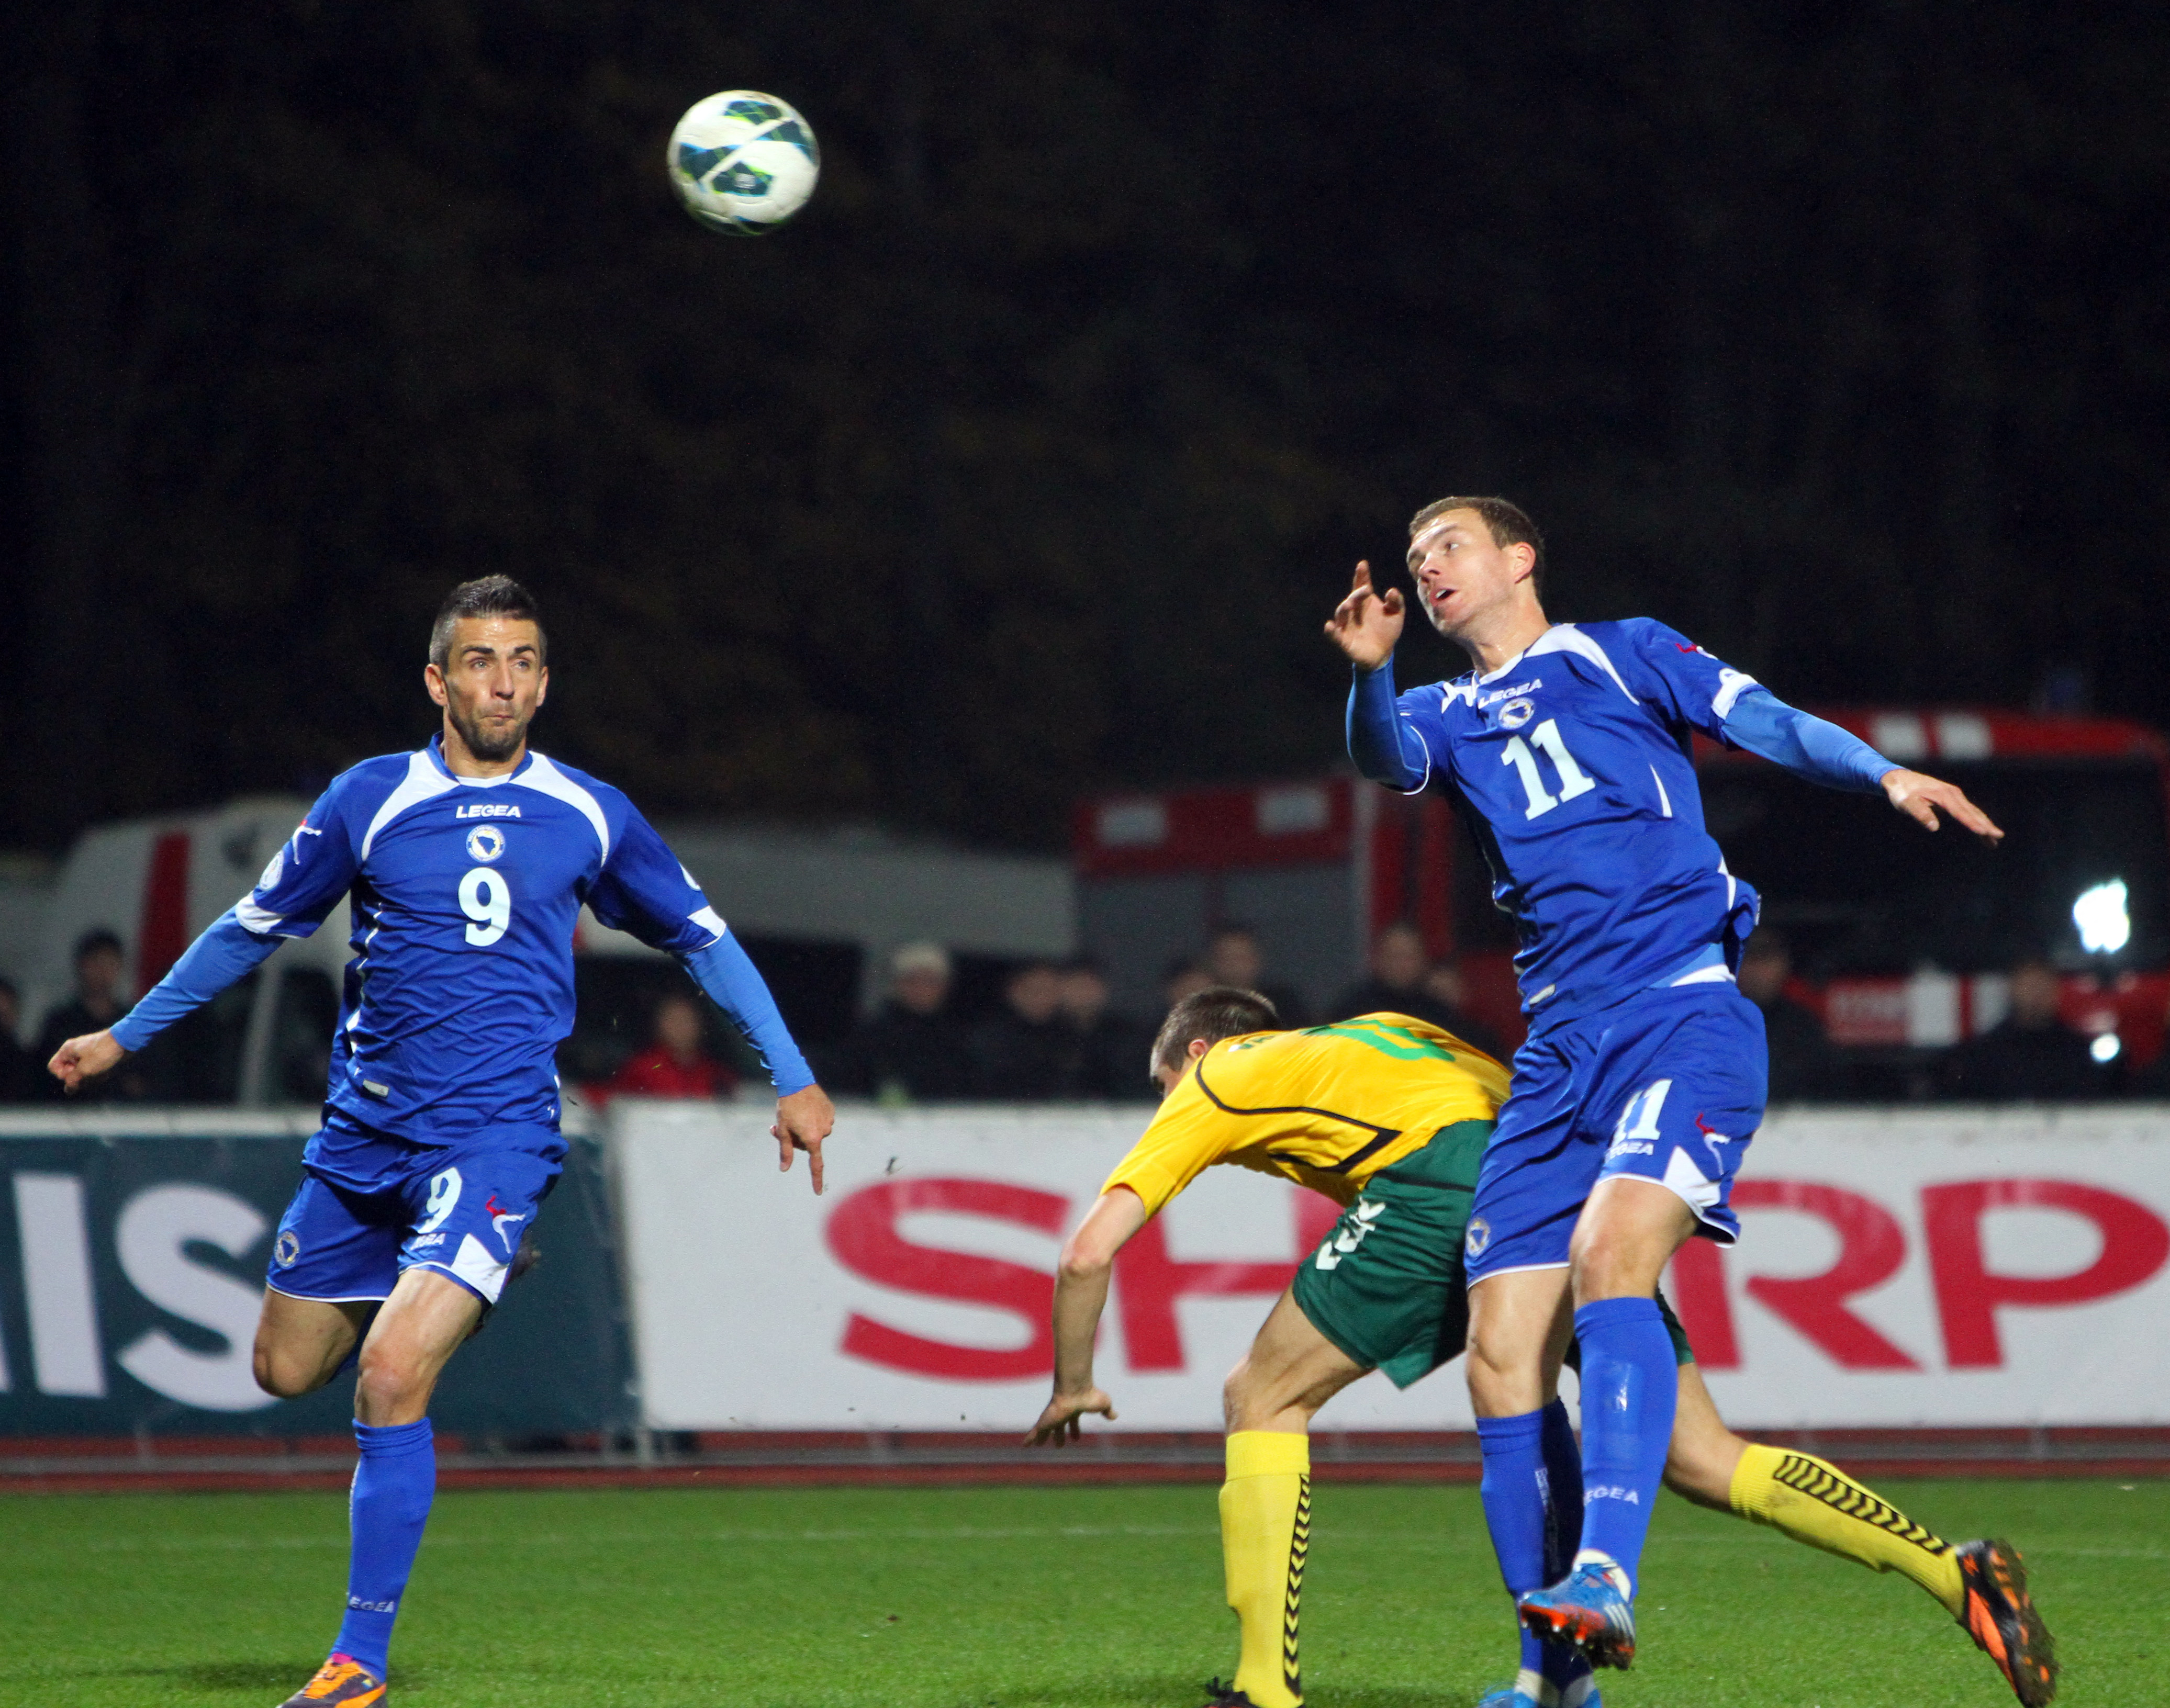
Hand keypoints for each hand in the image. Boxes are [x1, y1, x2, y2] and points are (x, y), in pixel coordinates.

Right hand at [49, 1030, 125, 1092]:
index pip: (53, 1067)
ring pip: (81, 1071)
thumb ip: (73, 1080)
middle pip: (68, 1070)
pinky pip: (92, 1069)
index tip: (73, 1076)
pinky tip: (106, 1072)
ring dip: (89, 1076)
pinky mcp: (97, 1056)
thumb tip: (68, 1090)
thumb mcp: (85, 1069)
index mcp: (67, 1050)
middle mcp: (74, 1050)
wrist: (124, 1041)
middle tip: (89, 1076)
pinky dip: (97, 1073)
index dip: (61, 1075)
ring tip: (100, 1073)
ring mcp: (86, 1053)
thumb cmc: (103, 1053)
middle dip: (78, 1077)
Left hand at [772, 1083, 834, 1194]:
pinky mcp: (831, 1110)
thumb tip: (784, 1169)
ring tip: (796, 1114)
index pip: (816, 1164)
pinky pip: (822, 1120)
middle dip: (799, 1139)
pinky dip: (814, 1118)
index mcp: (812, 1138)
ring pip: (816, 1132)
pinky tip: (806, 1108)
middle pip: (811, 1144)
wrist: (796, 1081)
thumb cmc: (787, 1107)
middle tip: (785, 1127)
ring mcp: (829, 1120)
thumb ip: (786, 1151)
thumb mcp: (782, 1130)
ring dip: (806, 1128)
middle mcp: (824, 1131)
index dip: (816, 1180)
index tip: (818, 1192)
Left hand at [1025, 1386, 1116, 1445]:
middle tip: (1059, 1444)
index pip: (1074, 1421)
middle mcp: (1062, 1412)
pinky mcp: (1045, 1420)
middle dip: (1059, 1435)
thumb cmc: (1089, 1395)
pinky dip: (1030, 1438)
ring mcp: (1052, 1416)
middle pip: (1059, 1426)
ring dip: (1043, 1437)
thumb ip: (1107, 1410)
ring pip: (1046, 1429)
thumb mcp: (1103, 1404)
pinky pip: (1035, 1431)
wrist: (1076, 1389)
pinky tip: (1025, 1445)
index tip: (1076, 1438)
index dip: (1075, 1429)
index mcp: (1074, 1409)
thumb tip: (1114, 1416)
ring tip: (1038, 1445)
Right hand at [1323, 561, 1404, 669]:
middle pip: (1352, 598)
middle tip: (1367, 589)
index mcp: (1365, 602)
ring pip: (1341, 614)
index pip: (1362, 585)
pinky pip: (1335, 636)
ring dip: (1344, 608)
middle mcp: (1353, 611)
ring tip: (1349, 604)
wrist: (1383, 654)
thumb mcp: (1396, 615)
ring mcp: (1347, 625)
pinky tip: (1329, 626)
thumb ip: (1396, 602)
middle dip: (1358, 593)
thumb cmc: (1387, 631)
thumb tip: (1392, 591)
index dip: (1362, 575)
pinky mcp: (1344, 641)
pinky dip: (1331, 631)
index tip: (1363, 565)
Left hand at [1881, 769, 2004, 842]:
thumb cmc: (1901, 792)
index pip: (1961, 812)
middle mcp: (1953, 794)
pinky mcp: (1952, 797)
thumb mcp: (1906, 803)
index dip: (1972, 823)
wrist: (1899, 778)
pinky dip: (1976, 820)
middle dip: (1985, 825)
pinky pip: (1968, 810)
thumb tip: (1934, 827)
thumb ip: (1920, 814)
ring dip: (1984, 824)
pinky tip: (1981, 830)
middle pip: (1972, 812)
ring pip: (1973, 811)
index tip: (1984, 832)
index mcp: (1943, 795)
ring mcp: (1954, 795)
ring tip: (1995, 839)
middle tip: (1998, 837)